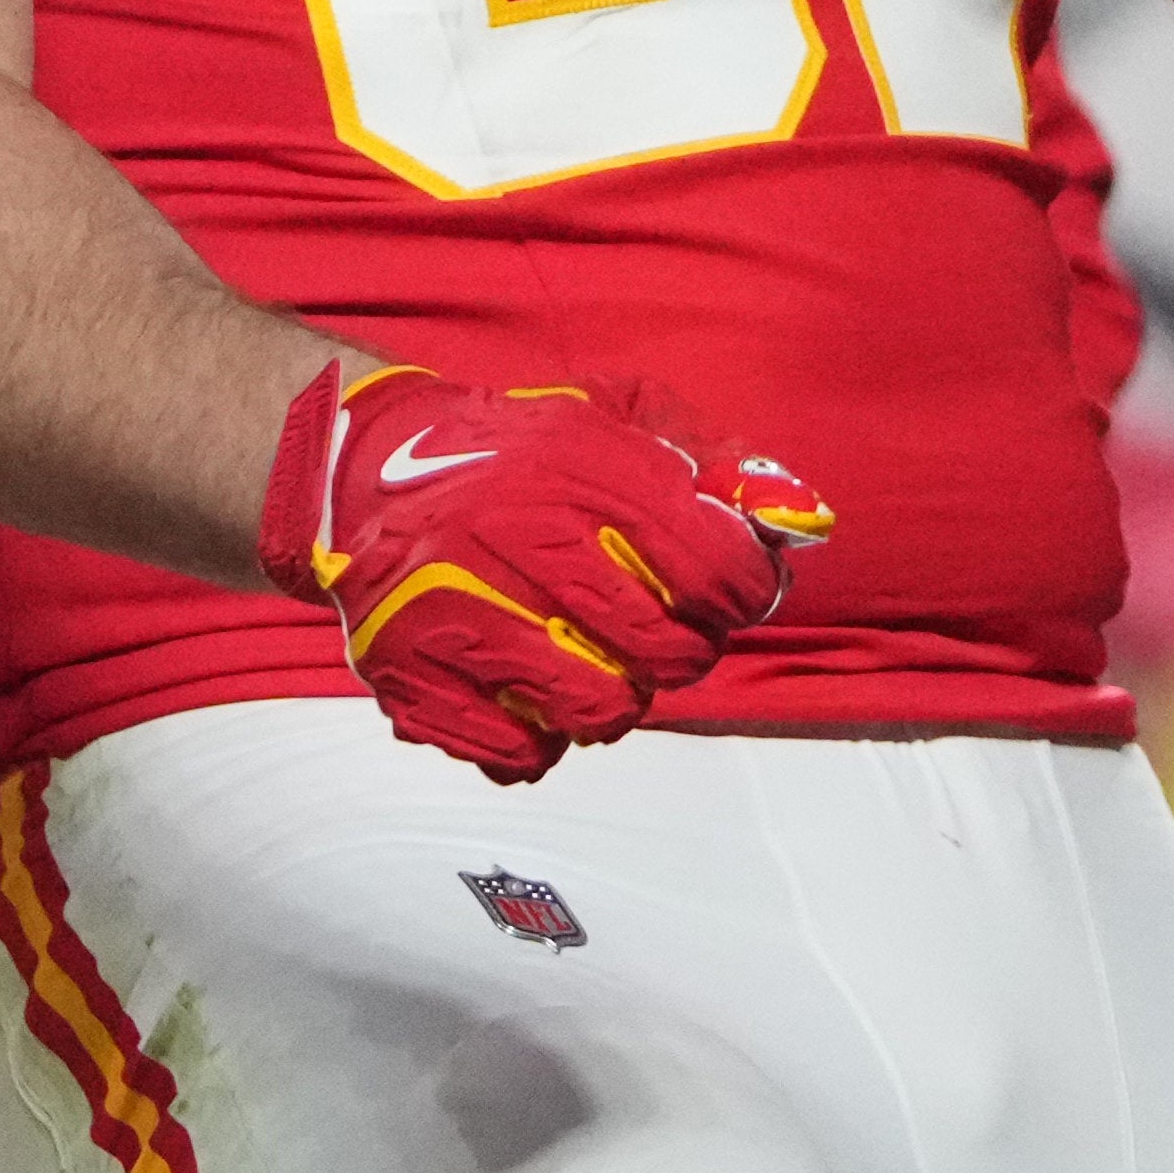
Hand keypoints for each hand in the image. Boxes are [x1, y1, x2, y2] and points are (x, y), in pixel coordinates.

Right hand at [257, 364, 830, 784]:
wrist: (365, 479)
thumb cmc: (516, 455)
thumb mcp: (616, 420)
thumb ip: (715, 465)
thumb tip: (807, 519)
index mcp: (580, 469)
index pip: (717, 568)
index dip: (741, 592)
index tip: (721, 590)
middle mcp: (520, 541)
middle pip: (669, 652)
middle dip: (683, 650)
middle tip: (659, 631)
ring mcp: (460, 616)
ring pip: (603, 711)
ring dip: (617, 698)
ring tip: (593, 661)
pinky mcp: (412, 676)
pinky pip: (522, 752)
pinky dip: (542, 737)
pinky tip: (529, 691)